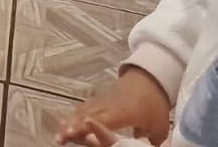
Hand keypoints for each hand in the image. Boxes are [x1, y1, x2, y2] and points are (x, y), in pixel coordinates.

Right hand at [56, 71, 171, 144]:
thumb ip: (151, 142)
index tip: (72, 133)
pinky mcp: (99, 100)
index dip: (86, 127)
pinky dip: (73, 117)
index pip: (100, 120)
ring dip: (69, 122)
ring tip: (59, 136)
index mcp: (121, 112)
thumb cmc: (154, 103)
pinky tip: (66, 125)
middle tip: (59, 139)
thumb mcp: (158, 126)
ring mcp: (101, 101)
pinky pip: (83, 108)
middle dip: (71, 126)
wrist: (149, 78)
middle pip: (84, 115)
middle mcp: (107, 105)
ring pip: (81, 111)